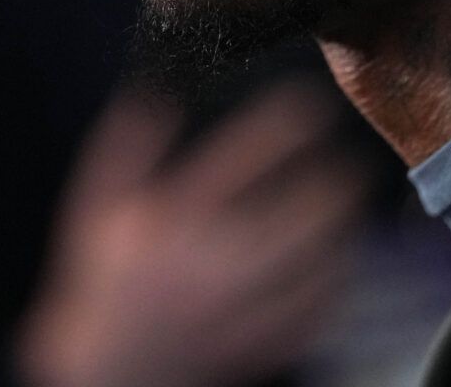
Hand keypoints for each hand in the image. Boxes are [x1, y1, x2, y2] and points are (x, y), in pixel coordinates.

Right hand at [17, 84, 368, 386]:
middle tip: (351, 158)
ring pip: (316, 263)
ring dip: (344, 228)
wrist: (110, 371)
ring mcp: (241, 305)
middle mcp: (213, 260)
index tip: (310, 101)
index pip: (241, 156)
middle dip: (333, 180)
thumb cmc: (104, 283)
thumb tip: (154, 92)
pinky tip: (342, 260)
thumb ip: (124, 148)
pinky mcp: (257, 343)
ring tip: (356, 203)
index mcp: (176, 220)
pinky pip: (314, 312)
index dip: (283, 123)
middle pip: (298, 212)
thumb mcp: (95, 209)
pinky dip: (336, 283)